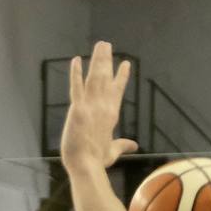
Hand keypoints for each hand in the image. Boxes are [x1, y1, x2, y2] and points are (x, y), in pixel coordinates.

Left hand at [60, 41, 138, 173]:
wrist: (86, 166)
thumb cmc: (98, 161)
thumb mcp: (113, 151)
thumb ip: (123, 145)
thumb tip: (135, 145)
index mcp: (111, 115)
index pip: (117, 91)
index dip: (121, 77)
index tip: (125, 64)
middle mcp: (103, 107)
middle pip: (106, 79)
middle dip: (106, 60)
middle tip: (106, 44)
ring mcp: (91, 106)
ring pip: (95, 78)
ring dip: (97, 60)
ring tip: (100, 45)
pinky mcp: (78, 109)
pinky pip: (76, 87)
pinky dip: (76, 73)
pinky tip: (76, 60)